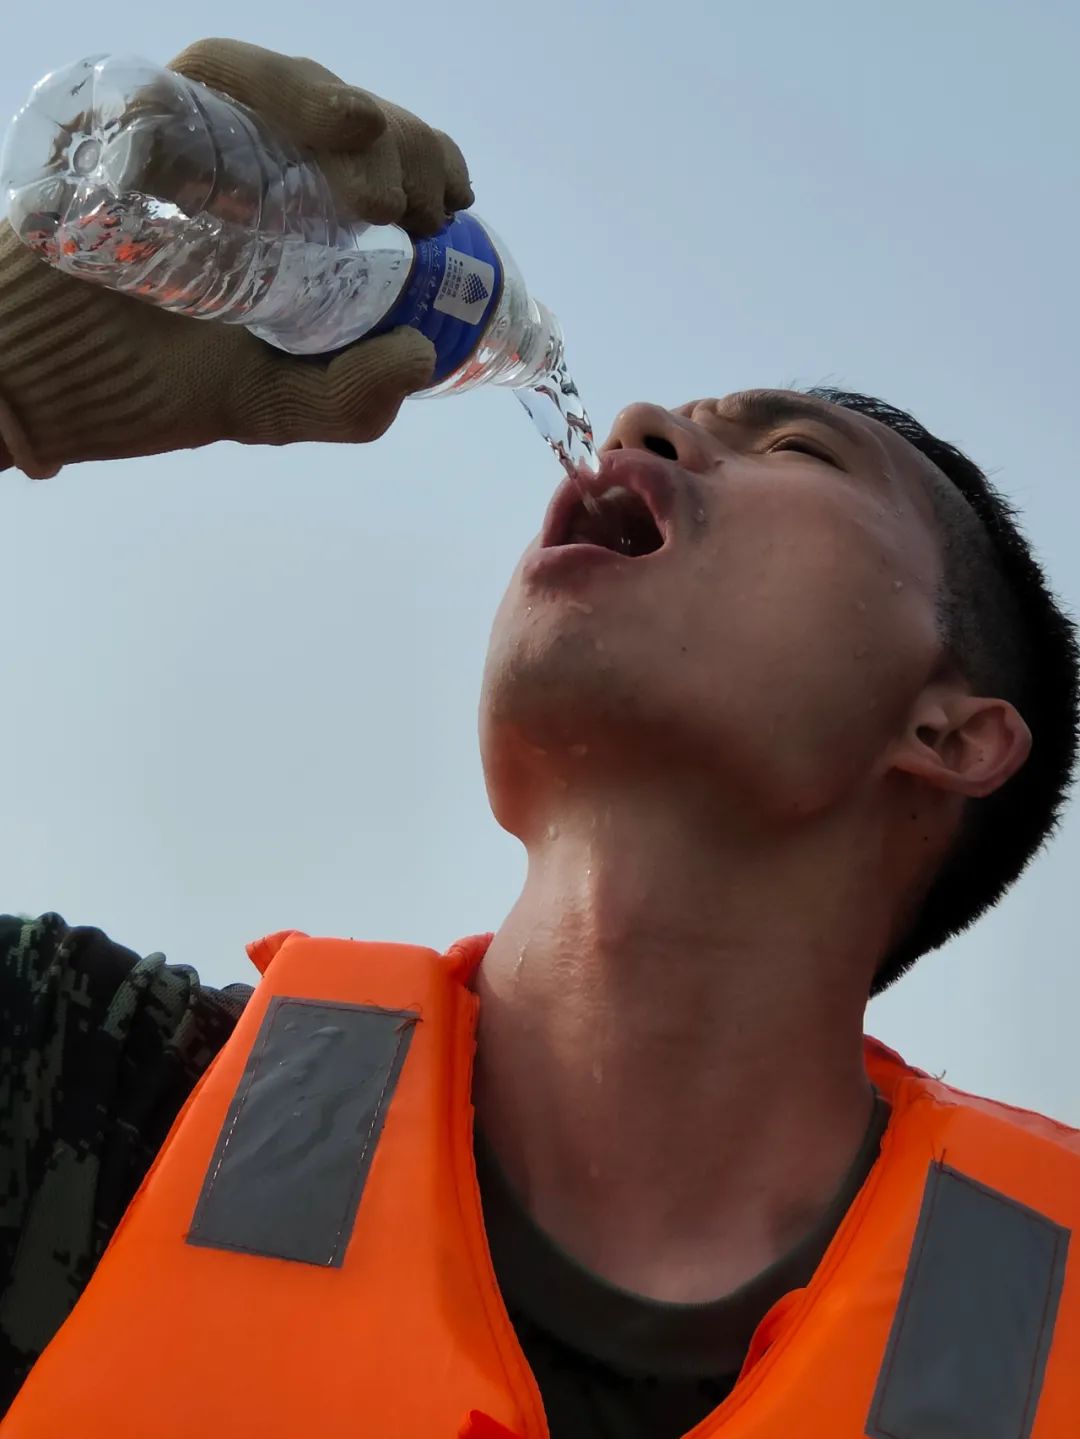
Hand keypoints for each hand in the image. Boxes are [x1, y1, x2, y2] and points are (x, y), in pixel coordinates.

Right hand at [0, 39, 474, 477]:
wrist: (41, 389)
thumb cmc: (149, 386)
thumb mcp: (269, 405)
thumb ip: (346, 399)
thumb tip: (420, 356)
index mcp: (284, 215)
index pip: (365, 159)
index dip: (421, 159)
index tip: (452, 201)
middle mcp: (239, 164)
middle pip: (333, 110)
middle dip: (399, 137)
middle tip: (416, 203)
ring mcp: (182, 137)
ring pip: (273, 79)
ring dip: (334, 107)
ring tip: (373, 170)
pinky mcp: (126, 124)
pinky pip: (194, 82)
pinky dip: (256, 93)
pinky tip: (301, 135)